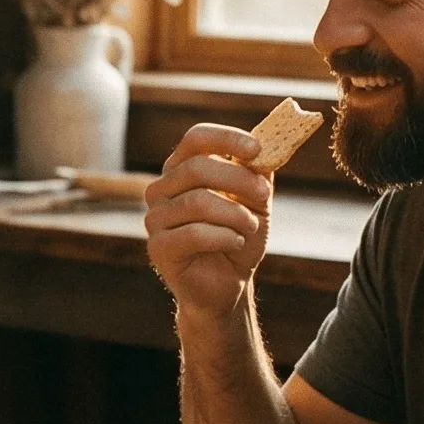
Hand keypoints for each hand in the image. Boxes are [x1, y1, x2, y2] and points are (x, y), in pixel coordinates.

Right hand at [142, 123, 272, 326]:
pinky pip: (193, 233)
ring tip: (249, 227)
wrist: (228, 284)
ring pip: (197, 202)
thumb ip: (257, 173)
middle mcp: (162, 189)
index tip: (257, 149)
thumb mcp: (255, 202)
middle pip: (196, 168)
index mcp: (182, 169)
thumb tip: (268, 145)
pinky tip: (235, 244)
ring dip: (235, 214)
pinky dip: (224, 238)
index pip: (196, 139)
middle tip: (265, 195)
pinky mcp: (157, 246)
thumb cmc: (237, 237)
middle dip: (238, 180)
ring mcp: (155, 217)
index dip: (226, 138)